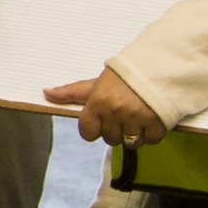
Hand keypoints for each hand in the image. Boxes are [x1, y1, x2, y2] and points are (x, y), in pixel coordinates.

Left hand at [40, 65, 166, 146]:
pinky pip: (150, 141)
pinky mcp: (157, 123)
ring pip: (130, 143)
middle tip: (125, 111)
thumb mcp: (98, 82)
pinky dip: (152, 133)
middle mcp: (115, 111)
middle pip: (110, 139)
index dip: (95, 128)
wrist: (161, 63)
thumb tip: (47, 93)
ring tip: (139, 114)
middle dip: (117, 128)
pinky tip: (151, 117)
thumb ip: (72, 92)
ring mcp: (137, 118)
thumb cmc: (127, 75)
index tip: (103, 119)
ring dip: (135, 132)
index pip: (87, 133)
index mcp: (98, 100)